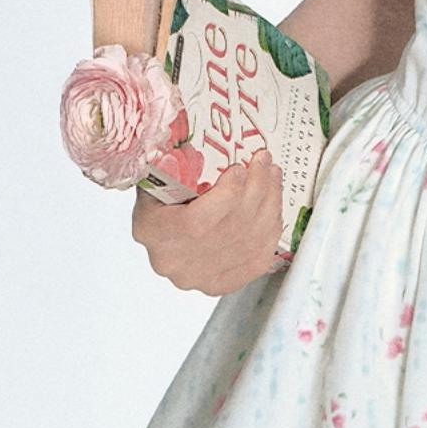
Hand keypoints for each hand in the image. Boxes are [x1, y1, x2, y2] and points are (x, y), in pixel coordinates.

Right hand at [130, 150, 285, 295]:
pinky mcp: (222, 284)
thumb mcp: (156, 178)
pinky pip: (259, 258)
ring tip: (272, 176)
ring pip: (250, 241)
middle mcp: (176, 262)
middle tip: (265, 162)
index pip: (197, 223)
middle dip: (257, 189)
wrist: (160, 237)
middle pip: (231, 229)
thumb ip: (174, 165)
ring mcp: (200, 278)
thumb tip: (196, 144)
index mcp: (154, 233)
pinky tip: (272, 205)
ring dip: (269, 204)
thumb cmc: (160, 202)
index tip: (240, 169)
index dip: (227, 196)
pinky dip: (271, 228)